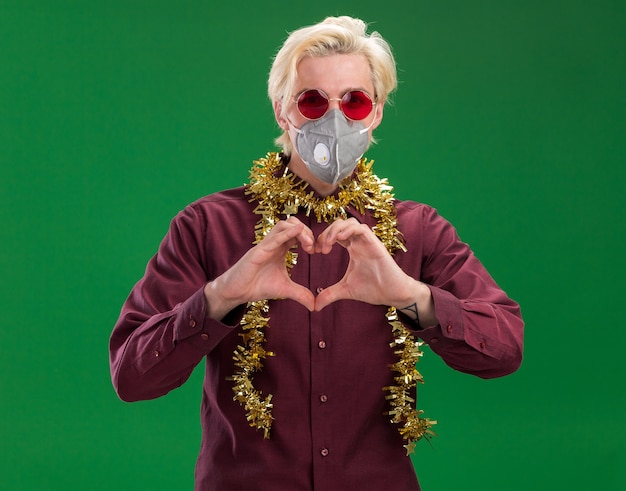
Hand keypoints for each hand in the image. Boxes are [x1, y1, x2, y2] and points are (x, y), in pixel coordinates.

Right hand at [205, 217, 315, 318]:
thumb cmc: (257, 286)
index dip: (310, 237)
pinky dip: (287, 232)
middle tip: (314, 248)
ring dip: (300, 231)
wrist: (237, 292)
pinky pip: (274, 237)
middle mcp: (274, 243)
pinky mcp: (258, 251)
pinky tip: (299, 231)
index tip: (317, 251)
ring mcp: (265, 245)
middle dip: (307, 231)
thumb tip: (314, 306)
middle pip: (292, 223)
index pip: (298, 233)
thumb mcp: (284, 290)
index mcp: (280, 248)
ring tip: (309, 246)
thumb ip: (300, 294)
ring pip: (283, 224)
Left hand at [313, 218, 429, 313]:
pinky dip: (349, 230)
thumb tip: (315, 307)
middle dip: (326, 232)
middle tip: (321, 248)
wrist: (393, 294)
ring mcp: (368, 241)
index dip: (323, 238)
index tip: (315, 251)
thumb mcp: (346, 290)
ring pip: (350, 222)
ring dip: (336, 229)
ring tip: (328, 244)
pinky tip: (340, 239)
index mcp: (353, 248)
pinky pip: (361, 228)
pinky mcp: (375, 244)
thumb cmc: (373, 289)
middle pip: (340, 224)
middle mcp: (359, 242)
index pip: (335, 234)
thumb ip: (330, 295)